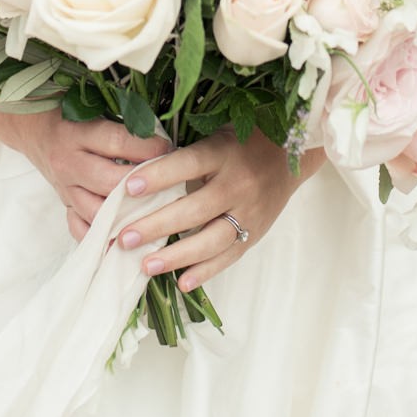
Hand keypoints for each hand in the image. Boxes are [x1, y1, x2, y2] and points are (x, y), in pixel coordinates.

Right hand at [15, 112, 171, 241]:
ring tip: (156, 215)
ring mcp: (65, 189)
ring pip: (98, 212)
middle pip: (110, 182)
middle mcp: (69, 163)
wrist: (33, 129)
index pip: (117, 142)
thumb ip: (122, 125)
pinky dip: (104, 238)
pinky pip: (82, 230)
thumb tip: (162, 142)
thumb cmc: (70, 116)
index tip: (169, 149)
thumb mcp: (93, 110)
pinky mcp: (64, 206)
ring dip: (128, 216)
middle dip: (143, 184)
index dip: (147, 147)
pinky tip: (125, 239)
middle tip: (169, 181)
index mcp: (77, 134)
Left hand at [115, 128, 325, 291]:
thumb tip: (140, 174)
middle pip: (194, 209)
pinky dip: (205, 271)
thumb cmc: (243, 140)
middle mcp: (237, 184)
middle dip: (156, 225)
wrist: (292, 155)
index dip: (159, 175)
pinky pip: (229, 256)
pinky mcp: (255, 233)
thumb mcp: (217, 134)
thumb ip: (187, 154)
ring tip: (146, 266)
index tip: (128, 188)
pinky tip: (182, 282)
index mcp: (224, 152)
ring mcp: (249, 212)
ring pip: (210, 240)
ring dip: (176, 255)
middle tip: (124, 238)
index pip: (188, 164)